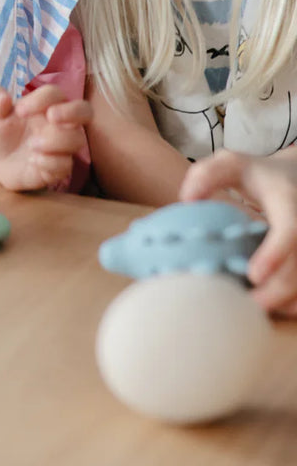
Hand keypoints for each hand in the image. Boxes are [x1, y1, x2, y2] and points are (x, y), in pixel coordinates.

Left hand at [0, 84, 91, 191]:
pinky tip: (34, 162)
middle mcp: (59, 123)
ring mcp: (62, 146)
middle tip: (51, 117)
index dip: (41, 99)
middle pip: (84, 110)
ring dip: (55, 141)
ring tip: (33, 146)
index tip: (20, 112)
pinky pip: (66, 165)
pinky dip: (49, 163)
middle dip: (72, 112)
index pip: (55, 93)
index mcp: (44, 106)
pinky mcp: (60, 167)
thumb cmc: (0, 134)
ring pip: (77, 139)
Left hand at [180, 148, 296, 316]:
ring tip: (253, 308)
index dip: (274, 255)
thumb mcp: (232, 163)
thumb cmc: (257, 173)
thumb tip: (187, 200)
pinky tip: (269, 303)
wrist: (296, 178)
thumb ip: (207, 175)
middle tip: (247, 306)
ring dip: (285, 300)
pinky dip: (291, 299)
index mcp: (288, 202)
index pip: (290, 232)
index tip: (253, 275)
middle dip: (277, 290)